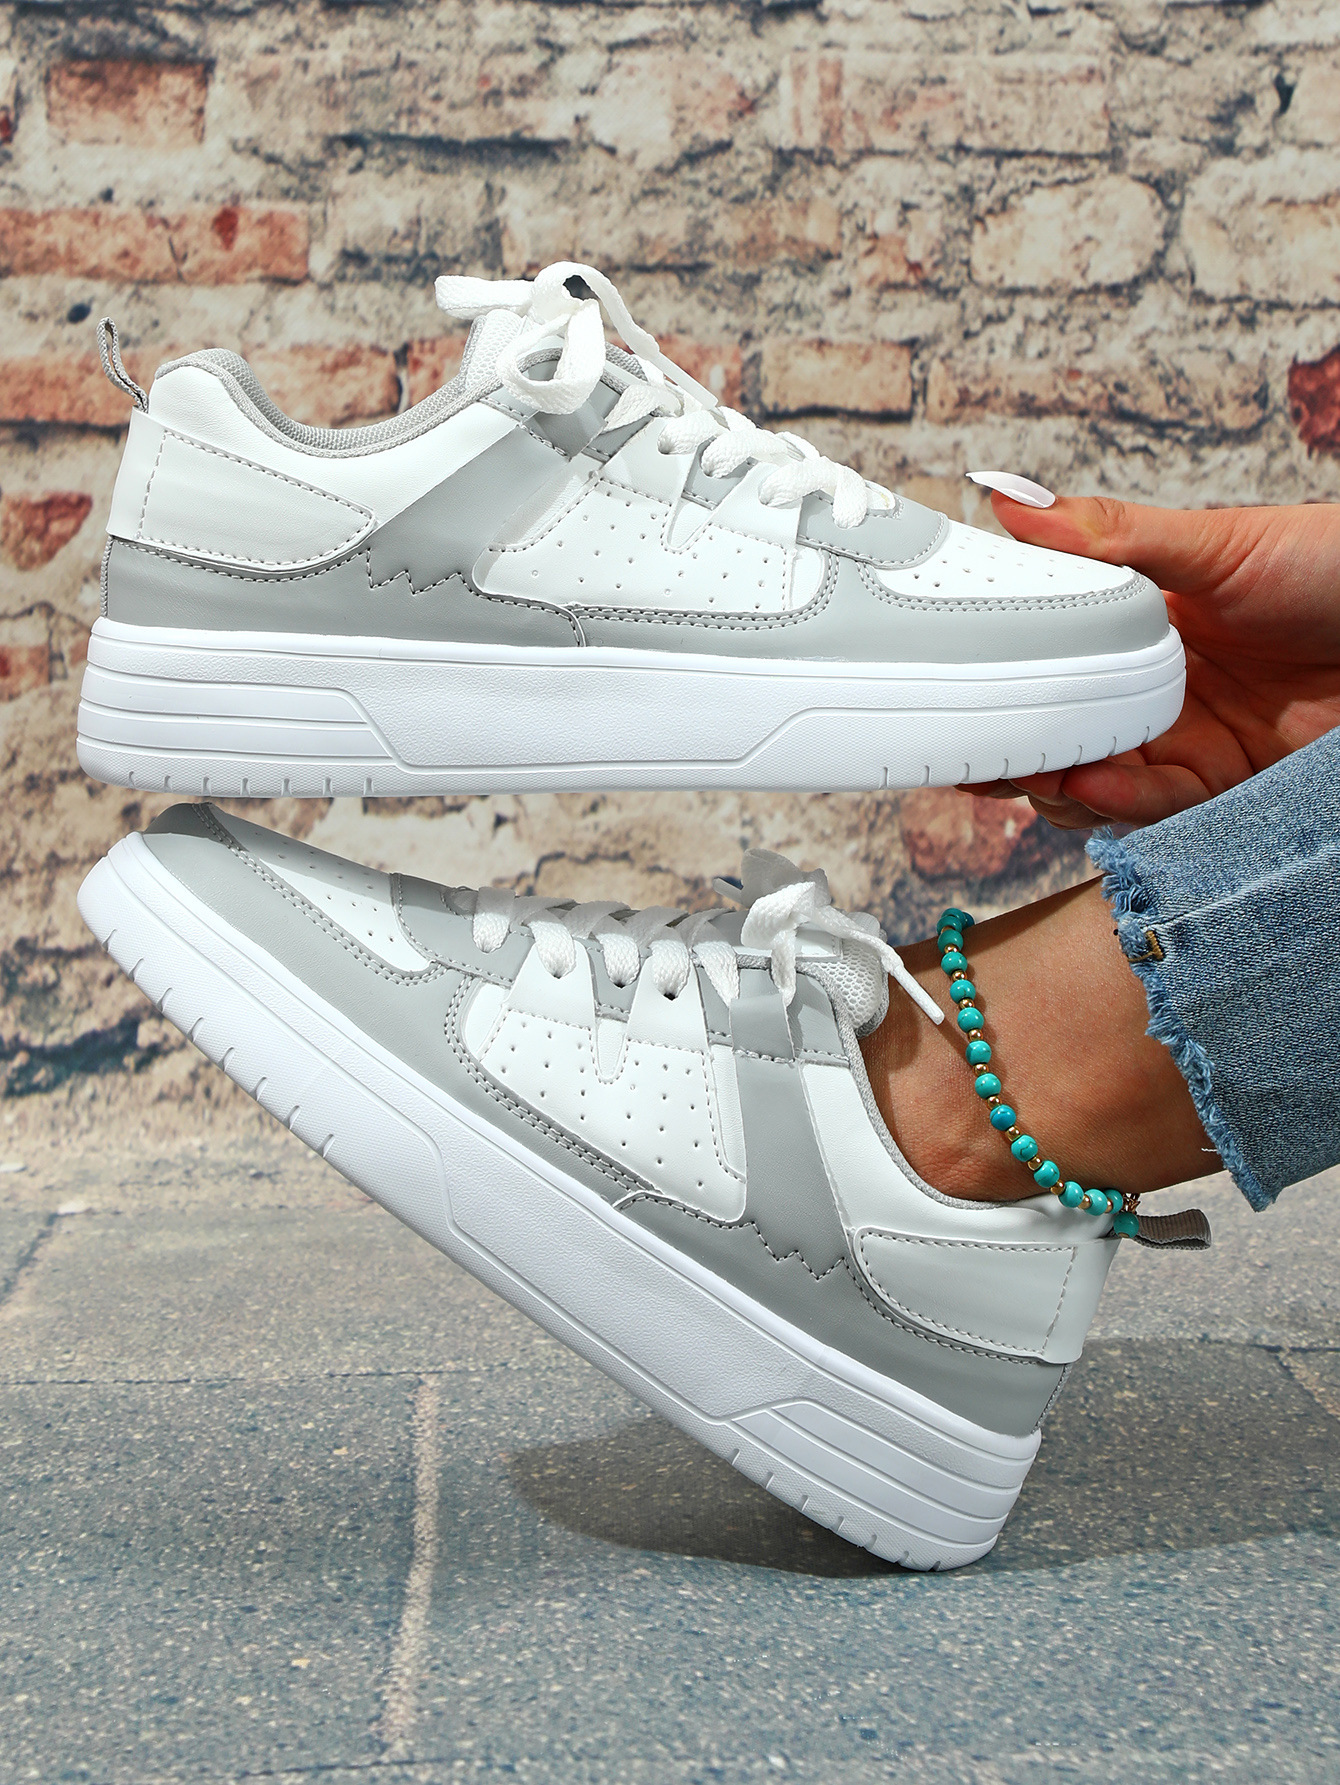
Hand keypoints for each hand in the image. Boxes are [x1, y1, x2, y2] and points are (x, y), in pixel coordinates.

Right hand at [964, 494, 1339, 828]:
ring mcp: (1185, 737)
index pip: (1049, 657)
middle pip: (1062, 728)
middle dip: (1010, 747)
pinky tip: (1087, 784)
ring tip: (1025, 772)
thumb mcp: (1214, 540)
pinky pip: (1156, 800)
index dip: (997, 675)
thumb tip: (1012, 505)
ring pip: (1096, 777)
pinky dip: (1118, 798)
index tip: (945, 681)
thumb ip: (1110, 534)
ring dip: (1055, 782)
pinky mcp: (1225, 780)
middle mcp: (1154, 687)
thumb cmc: (1332, 567)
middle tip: (965, 751)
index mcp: (1140, 624)